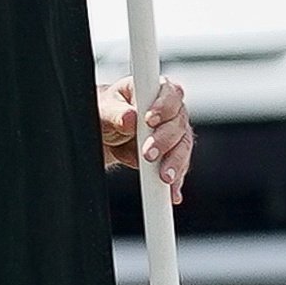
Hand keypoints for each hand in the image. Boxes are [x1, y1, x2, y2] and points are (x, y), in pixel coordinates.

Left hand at [98, 77, 192, 201]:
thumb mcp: (102, 110)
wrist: (104, 132)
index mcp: (154, 91)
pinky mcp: (173, 152)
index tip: (149, 119)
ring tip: (163, 176)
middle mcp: (170, 110)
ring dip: (174, 162)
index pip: (169, 93)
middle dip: (164, 140)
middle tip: (148, 153)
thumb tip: (129, 118)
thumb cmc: (105, 112)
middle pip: (178, 123)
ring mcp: (175, 132)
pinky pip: (180, 166)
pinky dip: (176, 179)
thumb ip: (115, 113)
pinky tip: (171, 193)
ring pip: (183, 146)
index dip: (162, 106)